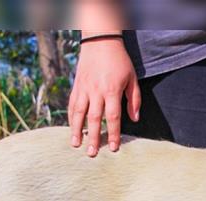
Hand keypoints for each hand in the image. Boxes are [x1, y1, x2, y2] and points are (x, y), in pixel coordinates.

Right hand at [68, 36, 140, 156]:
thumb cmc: (119, 61)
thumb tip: (135, 119)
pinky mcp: (77, 86)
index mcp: (111, 91)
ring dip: (77, 130)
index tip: (114, 147)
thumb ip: (134, 100)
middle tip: (92, 153)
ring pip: (78, 113)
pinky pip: (72, 104)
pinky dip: (71, 117)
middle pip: (94, 119)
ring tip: (76, 144)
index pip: (113, 117)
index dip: (113, 134)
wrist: (100, 41)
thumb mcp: (132, 78)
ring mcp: (84, 89)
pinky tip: (72, 128)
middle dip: (93, 137)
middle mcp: (96, 91)